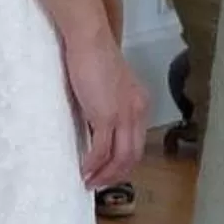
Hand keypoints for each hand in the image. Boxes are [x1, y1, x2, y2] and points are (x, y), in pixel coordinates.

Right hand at [63, 28, 147, 190]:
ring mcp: (124, 115)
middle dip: (116, 174)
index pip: (136, 141)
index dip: (124, 160)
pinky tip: (84, 170)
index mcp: (139, 103)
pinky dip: (93, 164)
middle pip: (132, 155)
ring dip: (105, 174)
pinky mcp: (106, 115)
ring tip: (90, 182)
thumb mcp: (106, 83)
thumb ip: (107, 101)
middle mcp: (137, 111)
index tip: (109, 170)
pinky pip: (102, 149)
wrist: (90, 39)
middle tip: (99, 183)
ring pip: (120, 157)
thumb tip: (95, 120)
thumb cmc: (93, 55)